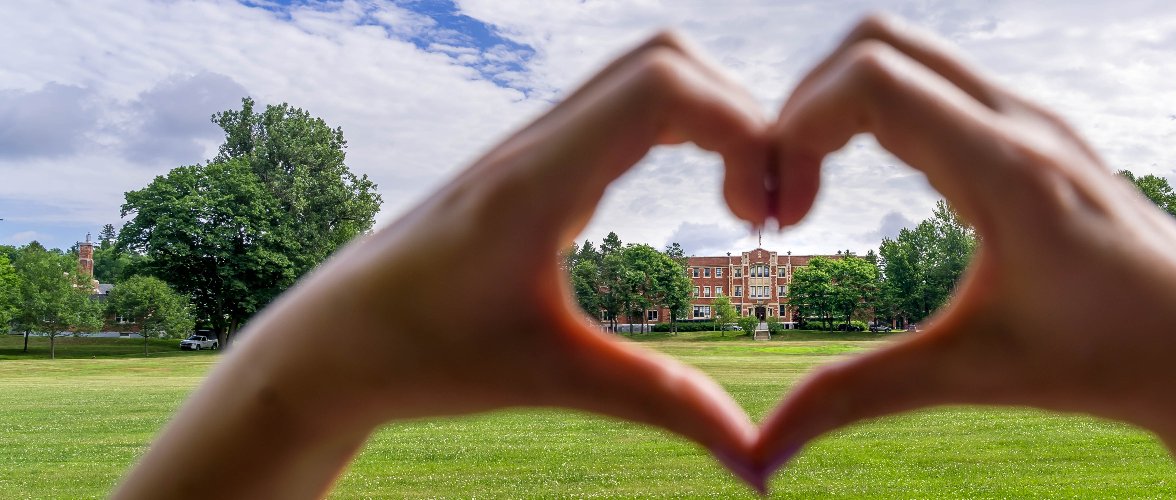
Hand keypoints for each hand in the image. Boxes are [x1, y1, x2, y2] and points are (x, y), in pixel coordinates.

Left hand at [116, 32, 770, 497]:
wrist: (331, 343)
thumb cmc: (423, 357)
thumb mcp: (553, 379)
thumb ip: (663, 405)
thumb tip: (758, 470)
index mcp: (536, 181)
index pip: (661, 85)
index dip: (741, 127)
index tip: (758, 217)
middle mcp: (536, 143)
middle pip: (667, 58)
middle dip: (742, 116)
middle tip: (761, 208)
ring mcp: (535, 144)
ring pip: (646, 72)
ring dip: (714, 118)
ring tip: (741, 204)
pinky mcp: (536, 160)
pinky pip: (624, 104)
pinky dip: (683, 128)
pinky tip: (697, 195)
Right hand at [755, 14, 1175, 497]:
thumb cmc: (1102, 360)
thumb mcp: (971, 375)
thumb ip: (857, 397)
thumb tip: (759, 456)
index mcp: (1010, 171)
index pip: (873, 79)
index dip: (796, 127)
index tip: (779, 213)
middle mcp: (1021, 122)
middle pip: (875, 44)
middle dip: (803, 107)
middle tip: (782, 196)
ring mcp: (1031, 117)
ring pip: (905, 54)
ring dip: (839, 106)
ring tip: (810, 190)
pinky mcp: (1032, 129)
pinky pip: (935, 82)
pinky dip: (878, 112)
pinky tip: (868, 182)